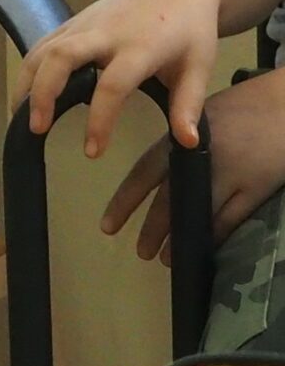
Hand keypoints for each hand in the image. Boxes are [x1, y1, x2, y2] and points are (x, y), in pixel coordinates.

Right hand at [16, 0, 221, 155]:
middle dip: (43, 93)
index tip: (92, 151)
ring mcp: (84, 23)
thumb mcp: (200, 66)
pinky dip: (29, 70)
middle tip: (36, 128)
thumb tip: (186, 143)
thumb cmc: (190, 28)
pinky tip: (27, 94)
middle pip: (60, 58)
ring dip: (27, 83)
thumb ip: (188, 104)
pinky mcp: (72, 21)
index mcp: (140, 46)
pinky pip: (42, 44)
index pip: (112, 85)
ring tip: (20, 116)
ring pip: (43, 49)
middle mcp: (105, 32)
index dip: (99, 120)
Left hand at [102, 68, 284, 260]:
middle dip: (152, 229)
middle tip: (139, 251)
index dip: (125, 201)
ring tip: (165, 258)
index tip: (108, 226)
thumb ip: (181, 143)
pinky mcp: (256, 189)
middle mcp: (202, 158)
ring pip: (198, 214)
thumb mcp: (202, 116)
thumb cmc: (245, 106)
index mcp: (182, 138)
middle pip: (169, 200)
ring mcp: (231, 176)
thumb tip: (161, 173)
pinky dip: (215, 236)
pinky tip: (203, 248)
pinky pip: (231, 219)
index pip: (145, 172)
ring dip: (180, 239)